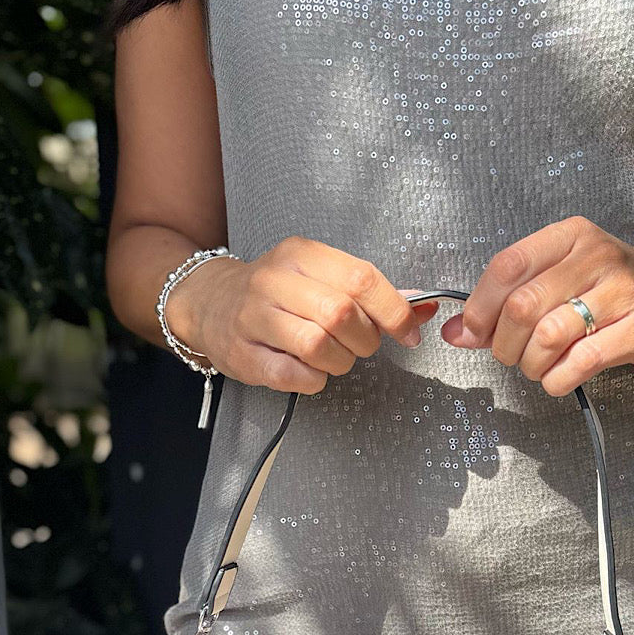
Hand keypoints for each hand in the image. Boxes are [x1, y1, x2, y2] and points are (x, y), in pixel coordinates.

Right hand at [167, 236, 440, 393]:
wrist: (209, 303)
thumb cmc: (277, 294)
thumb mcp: (320, 277)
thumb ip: (370, 293)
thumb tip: (425, 309)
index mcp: (301, 255)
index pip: (361, 279)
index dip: (393, 312)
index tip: (407, 334)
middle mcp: (275, 281)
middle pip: (342, 314)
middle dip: (364, 340)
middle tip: (360, 347)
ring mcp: (254, 318)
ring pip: (318, 346)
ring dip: (340, 362)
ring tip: (334, 359)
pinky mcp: (243, 355)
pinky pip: (294, 375)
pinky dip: (313, 379)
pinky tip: (309, 371)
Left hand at [440, 216, 633, 395]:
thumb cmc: (616, 293)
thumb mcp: (565, 281)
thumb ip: (509, 303)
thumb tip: (453, 333)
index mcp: (572, 236)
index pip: (507, 266)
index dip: (480, 307)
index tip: (473, 333)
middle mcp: (598, 257)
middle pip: (522, 306)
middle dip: (504, 344)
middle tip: (511, 357)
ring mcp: (624, 292)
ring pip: (549, 336)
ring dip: (531, 365)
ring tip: (538, 367)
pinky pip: (581, 362)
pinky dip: (557, 380)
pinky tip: (558, 379)